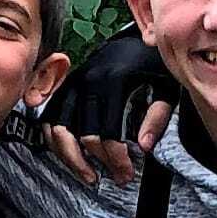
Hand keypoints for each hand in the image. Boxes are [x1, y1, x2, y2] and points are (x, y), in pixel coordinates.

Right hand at [40, 24, 179, 185]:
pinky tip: (70, 156)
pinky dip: (56, 140)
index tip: (127, 174)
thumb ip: (157, 116)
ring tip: (88, 176)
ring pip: (60, 129)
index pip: (109, 132)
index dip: (117, 159)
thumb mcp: (165, 87)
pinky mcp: (66, 86)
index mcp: (114, 81)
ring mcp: (73, 83)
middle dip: (100, 162)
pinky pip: (51, 118)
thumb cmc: (153, 65)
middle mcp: (89, 81)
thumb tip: (144, 147)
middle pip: (85, 135)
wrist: (134, 40)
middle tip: (117, 177)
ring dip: (71, 157)